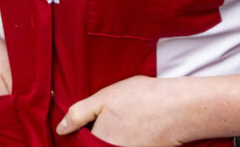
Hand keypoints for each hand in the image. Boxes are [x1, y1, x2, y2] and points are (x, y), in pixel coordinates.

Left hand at [57, 76, 190, 146]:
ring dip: (114, 139)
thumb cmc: (141, 98)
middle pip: (99, 146)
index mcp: (97, 144)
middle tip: (119, 119)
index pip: (83, 143)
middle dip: (100, 137)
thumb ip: (77, 114)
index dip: (85, 133)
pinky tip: (140, 129)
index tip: (93, 123)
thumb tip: (61, 129)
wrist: (179, 108)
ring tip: (129, 123)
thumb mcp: (103, 98)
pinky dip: (131, 141)